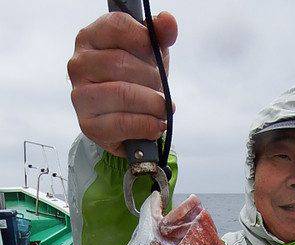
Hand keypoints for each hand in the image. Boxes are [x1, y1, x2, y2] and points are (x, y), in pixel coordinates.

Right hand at [68, 11, 176, 156]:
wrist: (128, 117)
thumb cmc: (136, 79)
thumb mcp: (150, 53)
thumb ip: (159, 35)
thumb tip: (168, 21)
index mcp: (90, 38)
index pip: (117, 26)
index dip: (143, 39)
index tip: (156, 54)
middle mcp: (79, 64)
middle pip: (121, 63)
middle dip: (151, 78)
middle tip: (162, 89)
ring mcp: (80, 96)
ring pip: (122, 94)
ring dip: (152, 103)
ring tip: (163, 108)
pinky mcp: (87, 124)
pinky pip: (121, 123)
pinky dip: (146, 125)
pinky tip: (157, 125)